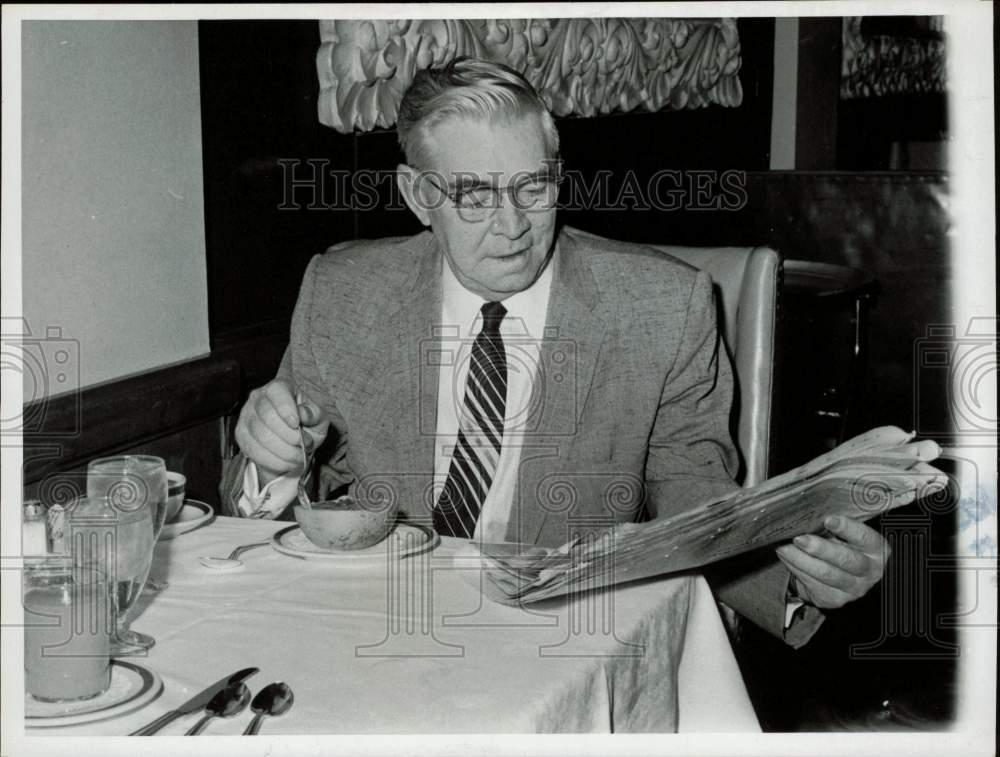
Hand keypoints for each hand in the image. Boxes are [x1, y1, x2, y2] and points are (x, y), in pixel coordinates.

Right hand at [234, 379, 328, 483]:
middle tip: (306, 445)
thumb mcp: (318, 418)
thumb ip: (314, 414)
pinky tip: (287, 463)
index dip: (286, 408)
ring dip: (285, 451)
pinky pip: (254, 451)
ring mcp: (246, 416)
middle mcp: (258, 397)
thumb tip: (303, 414)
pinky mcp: (241, 435)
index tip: (297, 424)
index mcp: (279, 387)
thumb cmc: (307, 425)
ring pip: (261, 436)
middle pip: (268, 416)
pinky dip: (274, 461)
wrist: (292, 443)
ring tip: (300, 456)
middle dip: (290, 436)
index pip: (277, 392)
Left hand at [775, 516, 889, 608]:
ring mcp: (852, 588)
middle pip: (845, 559)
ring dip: (800, 559)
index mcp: (875, 549)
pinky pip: (812, 583)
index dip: (847, 528)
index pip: (864, 537)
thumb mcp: (846, 534)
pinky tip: (786, 557)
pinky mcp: (833, 598)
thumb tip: (811, 512)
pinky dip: (795, 567)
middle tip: (799, 538)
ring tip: (784, 547)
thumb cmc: (843, 546)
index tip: (828, 520)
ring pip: (825, 573)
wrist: (841, 575)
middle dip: (820, 548)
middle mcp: (869, 571)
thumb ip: (836, 525)